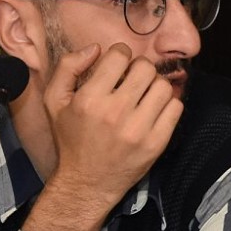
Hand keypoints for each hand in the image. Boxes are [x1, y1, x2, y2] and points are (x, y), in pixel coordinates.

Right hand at [44, 43, 182, 208]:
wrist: (87, 181)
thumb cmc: (72, 138)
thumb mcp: (54, 101)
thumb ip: (68, 67)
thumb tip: (95, 48)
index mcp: (90, 99)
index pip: (120, 56)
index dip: (120, 54)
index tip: (118, 64)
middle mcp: (116, 112)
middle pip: (146, 68)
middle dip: (139, 69)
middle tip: (132, 79)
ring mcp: (139, 129)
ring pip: (164, 86)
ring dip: (154, 86)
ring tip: (143, 95)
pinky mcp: (157, 142)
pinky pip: (176, 107)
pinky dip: (167, 105)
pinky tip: (152, 110)